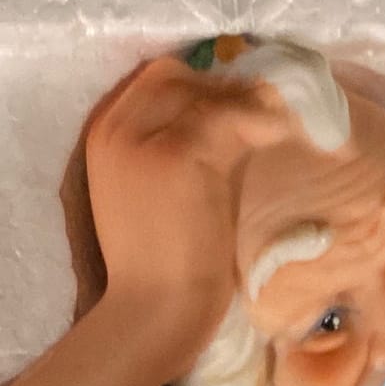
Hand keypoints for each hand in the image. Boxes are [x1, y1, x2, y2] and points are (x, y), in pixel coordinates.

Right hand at [84, 56, 286, 371]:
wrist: (155, 311)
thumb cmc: (163, 268)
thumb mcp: (161, 196)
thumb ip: (181, 153)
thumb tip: (232, 118)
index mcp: (103, 137)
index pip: (151, 80)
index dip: (197, 85)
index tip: (234, 102)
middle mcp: (114, 128)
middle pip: (174, 74)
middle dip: (219, 87)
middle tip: (261, 111)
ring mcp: (144, 138)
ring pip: (204, 90)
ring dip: (246, 101)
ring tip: (278, 123)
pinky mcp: (179, 153)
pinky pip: (230, 115)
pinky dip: (261, 120)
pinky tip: (281, 134)